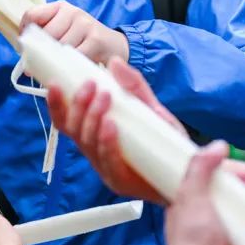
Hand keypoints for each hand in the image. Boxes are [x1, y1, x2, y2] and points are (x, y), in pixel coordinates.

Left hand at [20, 1, 128, 64]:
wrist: (114, 46)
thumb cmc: (83, 41)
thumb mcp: (64, 31)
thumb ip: (46, 36)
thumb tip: (24, 54)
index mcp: (60, 7)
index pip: (32, 15)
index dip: (24, 32)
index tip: (25, 46)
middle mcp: (72, 11)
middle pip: (45, 34)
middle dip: (40, 52)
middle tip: (40, 64)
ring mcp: (85, 24)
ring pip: (58, 47)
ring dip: (55, 61)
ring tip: (58, 67)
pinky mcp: (95, 39)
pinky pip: (74, 56)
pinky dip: (68, 66)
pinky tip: (69, 70)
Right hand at [48, 58, 185, 201]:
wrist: (189, 171)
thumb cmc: (165, 142)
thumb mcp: (150, 108)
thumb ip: (134, 86)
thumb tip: (115, 62)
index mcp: (95, 134)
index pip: (66, 121)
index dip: (56, 104)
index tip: (54, 83)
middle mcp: (95, 151)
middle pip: (73, 130)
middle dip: (78, 106)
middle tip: (91, 86)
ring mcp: (105, 169)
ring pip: (87, 144)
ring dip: (92, 118)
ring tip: (105, 98)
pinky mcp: (120, 182)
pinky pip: (107, 162)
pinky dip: (107, 142)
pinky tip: (111, 126)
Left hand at [165, 140, 244, 244]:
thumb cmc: (195, 239)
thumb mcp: (192, 195)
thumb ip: (201, 168)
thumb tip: (218, 144)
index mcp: (183, 217)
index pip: (200, 191)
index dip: (215, 178)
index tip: (228, 168)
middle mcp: (202, 231)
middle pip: (224, 203)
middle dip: (240, 189)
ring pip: (242, 217)